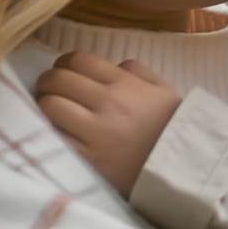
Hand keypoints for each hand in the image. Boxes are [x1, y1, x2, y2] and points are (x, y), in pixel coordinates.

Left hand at [35, 53, 183, 196]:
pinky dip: (50, 133)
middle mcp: (106, 102)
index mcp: (123, 83)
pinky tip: (55, 134)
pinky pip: (55, 138)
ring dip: (44, 106)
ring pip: (50, 106)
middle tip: (49, 90)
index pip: (78, 60)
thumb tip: (114, 64)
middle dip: (47, 82)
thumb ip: (137, 71)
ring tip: (50, 113)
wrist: (182, 168)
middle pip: (58, 79)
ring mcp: (95, 132)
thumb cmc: (172, 127)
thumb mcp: (163, 90)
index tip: (63, 72)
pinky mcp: (88, 159)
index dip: (63, 63)